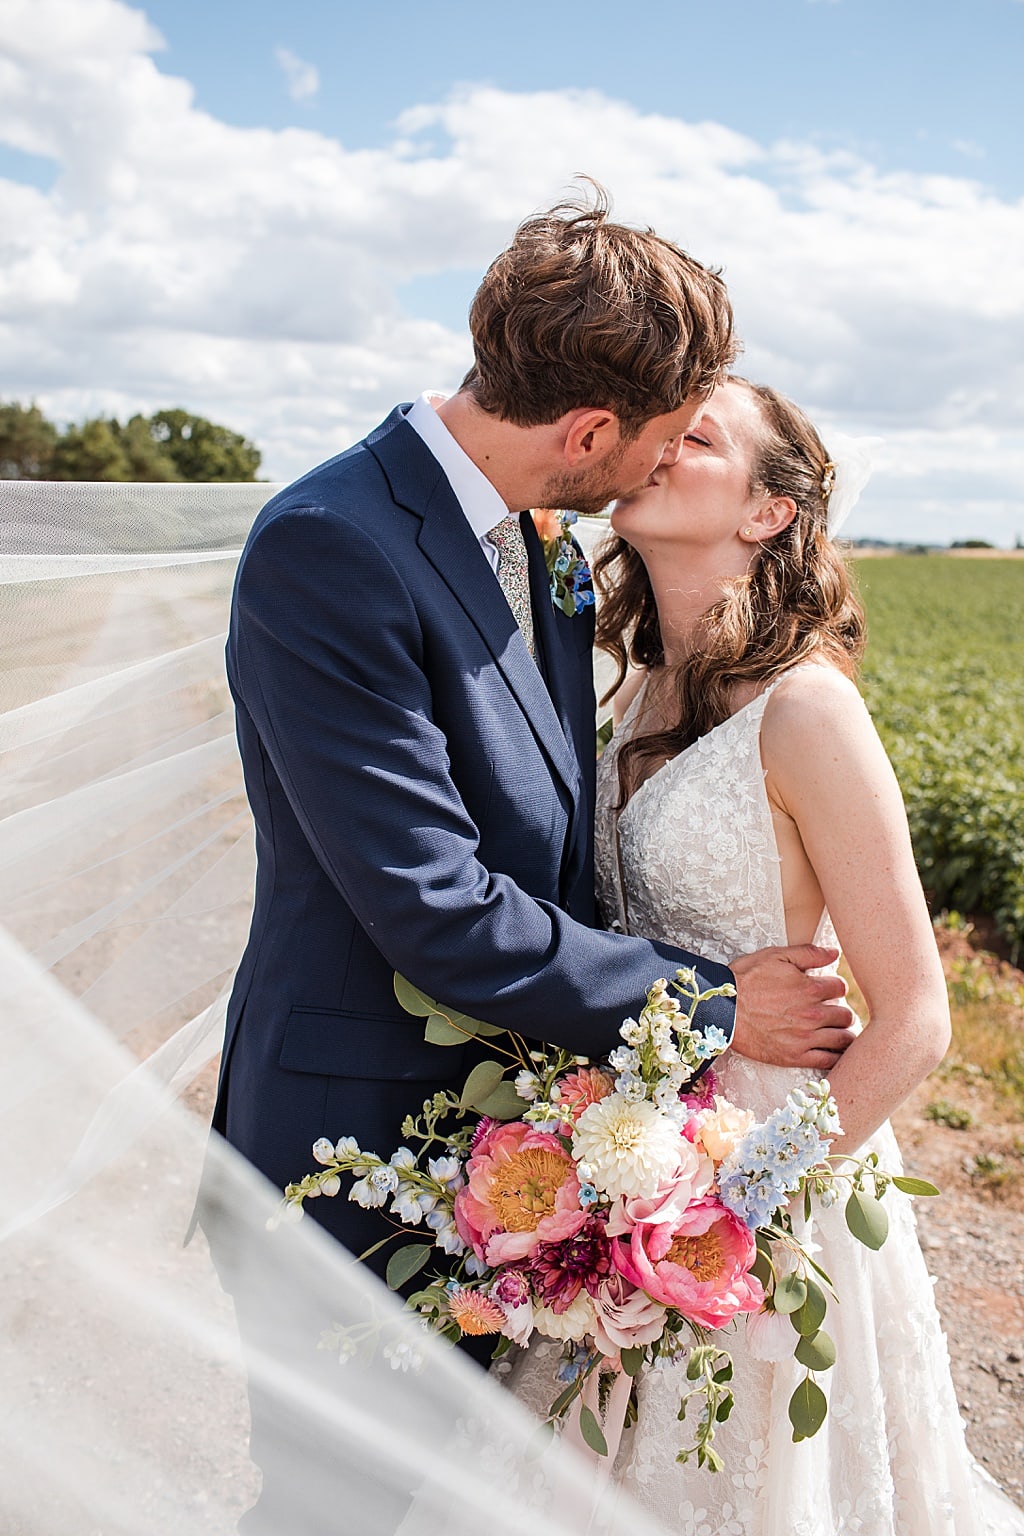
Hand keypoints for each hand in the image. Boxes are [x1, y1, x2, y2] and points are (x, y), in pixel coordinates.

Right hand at [729, 945, 855, 1069]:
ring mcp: (805, 1037)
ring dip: (843, 1033)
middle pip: (846, 1015)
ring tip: (835, 1031)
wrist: (721, 1010)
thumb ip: (808, 953)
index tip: (828, 990)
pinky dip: (837, 1056)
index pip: (841, 988)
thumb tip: (835, 952)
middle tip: (833, 1012)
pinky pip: (829, 1060)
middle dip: (841, 1011)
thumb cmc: (745, 980)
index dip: (835, 987)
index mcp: (810, 988)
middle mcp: (813, 1014)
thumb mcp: (775, 957)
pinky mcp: (795, 1057)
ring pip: (843, 1038)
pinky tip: (833, 1050)